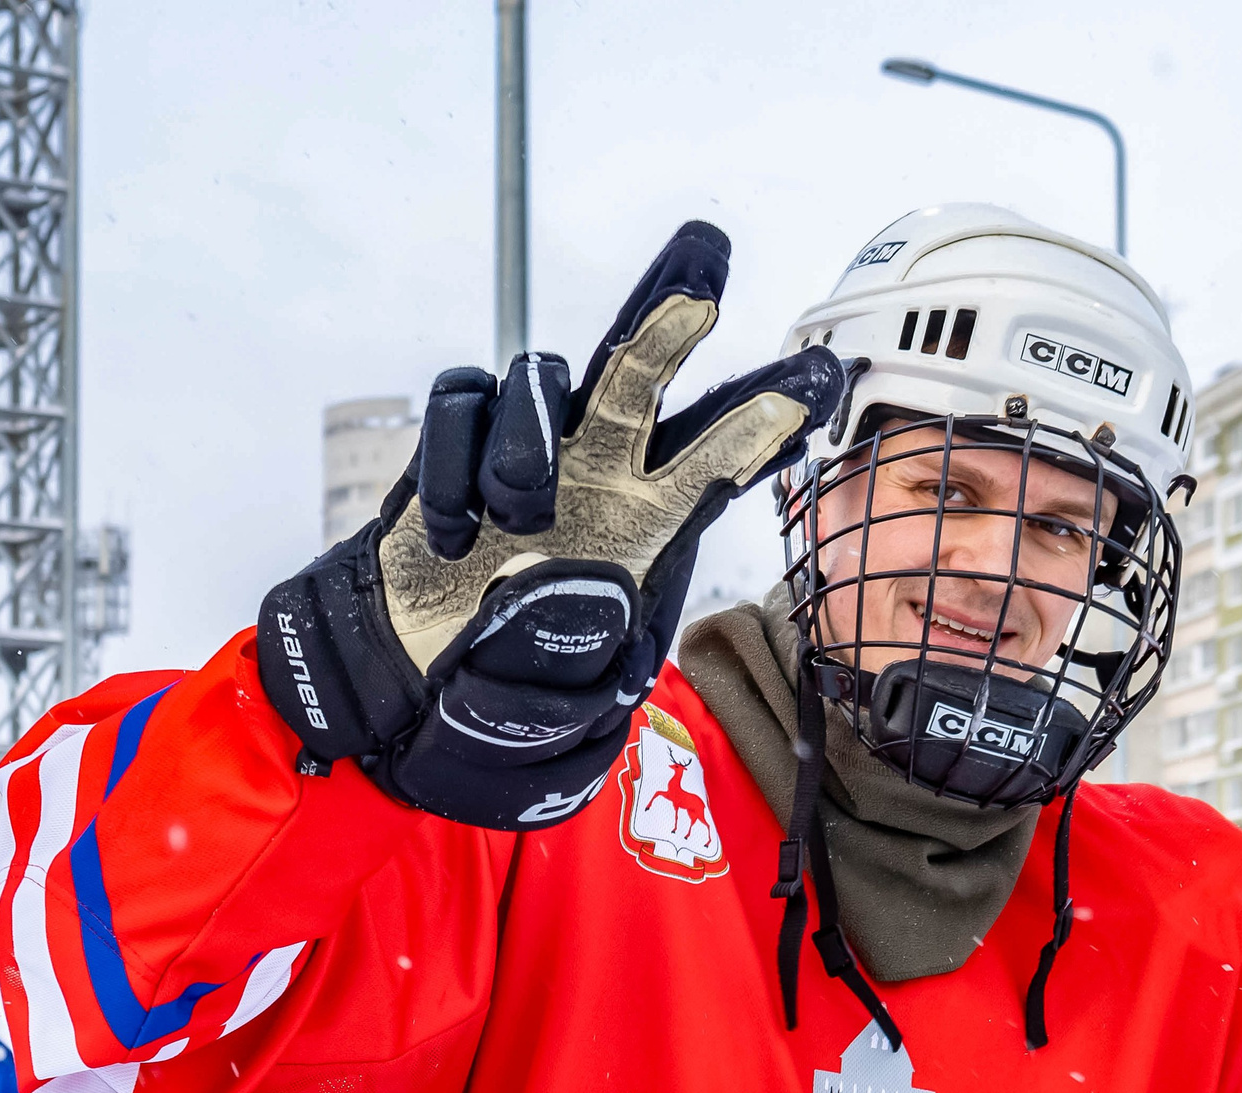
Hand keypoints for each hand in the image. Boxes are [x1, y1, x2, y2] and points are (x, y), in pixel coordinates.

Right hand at [258, 220, 844, 830]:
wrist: (420, 656)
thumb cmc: (517, 656)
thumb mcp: (580, 672)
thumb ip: (594, 638)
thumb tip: (586, 583)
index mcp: (651, 515)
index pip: (718, 458)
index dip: (764, 421)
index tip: (822, 379)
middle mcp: (600, 459)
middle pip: (640, 375)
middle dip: (672, 320)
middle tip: (705, 271)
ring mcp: (530, 438)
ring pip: (543, 380)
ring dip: (525, 454)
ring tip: (512, 525)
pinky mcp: (461, 428)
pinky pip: (460, 402)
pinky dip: (449, 468)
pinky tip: (450, 534)